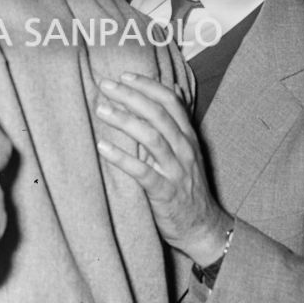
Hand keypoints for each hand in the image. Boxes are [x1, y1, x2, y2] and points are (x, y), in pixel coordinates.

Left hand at [94, 73, 233, 266]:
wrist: (202, 227)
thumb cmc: (189, 186)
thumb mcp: (189, 150)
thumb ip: (179, 121)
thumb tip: (175, 88)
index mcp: (188, 137)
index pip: (170, 102)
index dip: (148, 85)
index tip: (124, 76)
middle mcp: (184, 149)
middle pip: (158, 114)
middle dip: (131, 96)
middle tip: (105, 85)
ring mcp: (176, 171)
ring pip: (152, 138)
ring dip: (125, 121)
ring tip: (101, 110)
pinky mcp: (165, 192)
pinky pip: (143, 172)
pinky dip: (122, 158)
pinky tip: (103, 147)